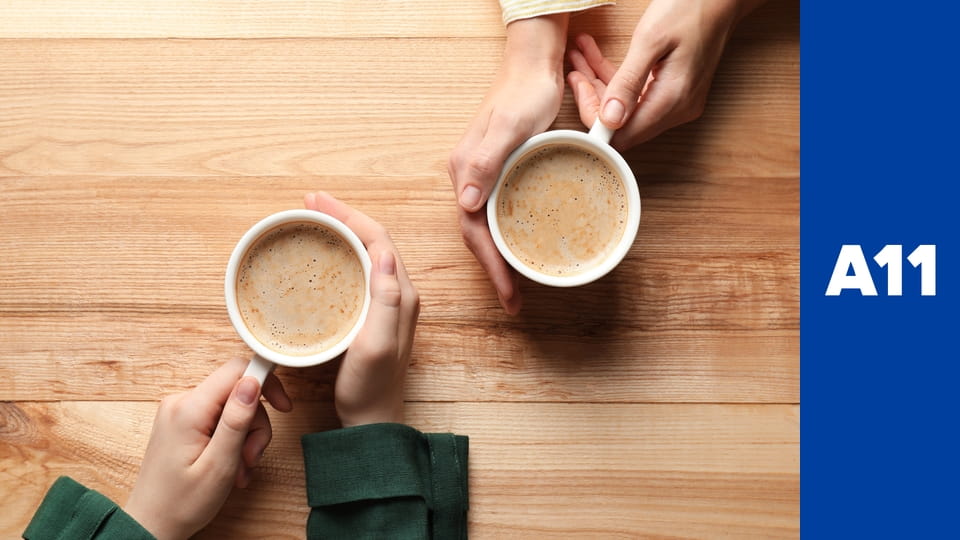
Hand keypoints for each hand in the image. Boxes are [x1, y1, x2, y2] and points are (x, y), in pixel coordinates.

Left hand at [124, 358, 291, 539]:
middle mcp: (181, 402)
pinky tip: (230, 465)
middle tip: (251, 458)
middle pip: (237, 393)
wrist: (151, 525)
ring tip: (239, 469)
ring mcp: (179, 412)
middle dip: (254, 425)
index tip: (283, 406)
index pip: (236, 370)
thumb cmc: (181, 503)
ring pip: (232, 408)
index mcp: (189, 409)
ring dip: (244, 438)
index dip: (265, 382)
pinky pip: (218, 419)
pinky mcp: (182, 422)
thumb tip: (253, 381)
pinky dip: (231, 440)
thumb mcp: (220, 464)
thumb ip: (237, 420)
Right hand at [305, 192, 419, 427]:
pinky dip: (341, 253)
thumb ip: (386, 300)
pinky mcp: (372, 313)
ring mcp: (386, 303)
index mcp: (401, 294)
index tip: (317, 202)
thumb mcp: (377, 344)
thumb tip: (385, 255)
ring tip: (314, 218)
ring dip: (342, 230)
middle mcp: (398, 293)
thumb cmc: (371, 386)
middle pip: (373, 239)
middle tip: (310, 202)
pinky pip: (359, 270)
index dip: (349, 215)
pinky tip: (323, 254)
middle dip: (343, 215)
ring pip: (366, 252)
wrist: (372, 419)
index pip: (378, 239)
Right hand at [448, 14, 568, 314]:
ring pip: (484, 226)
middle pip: (476, 234)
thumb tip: (466, 202)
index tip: (509, 293)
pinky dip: (505, 236)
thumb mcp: (510, 127)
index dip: (491, 265)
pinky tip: (520, 246)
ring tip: (516, 285)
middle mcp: (468, 177)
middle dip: (494, 271)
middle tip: (514, 301)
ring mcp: (481, 175)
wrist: (532, 66)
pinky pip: (496, 212)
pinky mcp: (496, 171)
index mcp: (465, 171)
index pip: (473, 230)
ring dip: (498, 257)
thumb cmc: (525, 94)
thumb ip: (486, 162)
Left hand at [567, 0, 764, 149]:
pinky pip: (637, 94)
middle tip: (574, 69)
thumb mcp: (651, 40)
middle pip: (622, 124)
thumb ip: (628, 82)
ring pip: (627, 107)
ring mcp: (677, 102)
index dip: (594, 120)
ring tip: (579, 56)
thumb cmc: (690, 8)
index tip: (577, 87)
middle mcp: (677, 110)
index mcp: (672, 101)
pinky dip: (616, 78)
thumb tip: (609, 120)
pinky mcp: (674, 91)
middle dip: (593, 98)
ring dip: (600, 84)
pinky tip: (596, 57)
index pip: (622, 135)